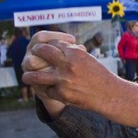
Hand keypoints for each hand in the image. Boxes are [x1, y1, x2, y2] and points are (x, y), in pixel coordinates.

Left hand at [22, 37, 137, 127]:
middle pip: (42, 52)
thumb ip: (72, 54)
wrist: (111, 94)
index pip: (53, 43)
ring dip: (29, 76)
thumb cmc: (101, 76)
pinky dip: (49, 91)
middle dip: (35, 53)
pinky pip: (47, 91)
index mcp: (75, 53)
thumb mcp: (88, 59)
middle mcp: (68, 64)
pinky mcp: (62, 94)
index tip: (42, 48)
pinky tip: (52, 91)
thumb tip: (57, 48)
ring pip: (36, 76)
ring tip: (26, 77)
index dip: (47, 45)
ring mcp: (63, 80)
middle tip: (32, 56)